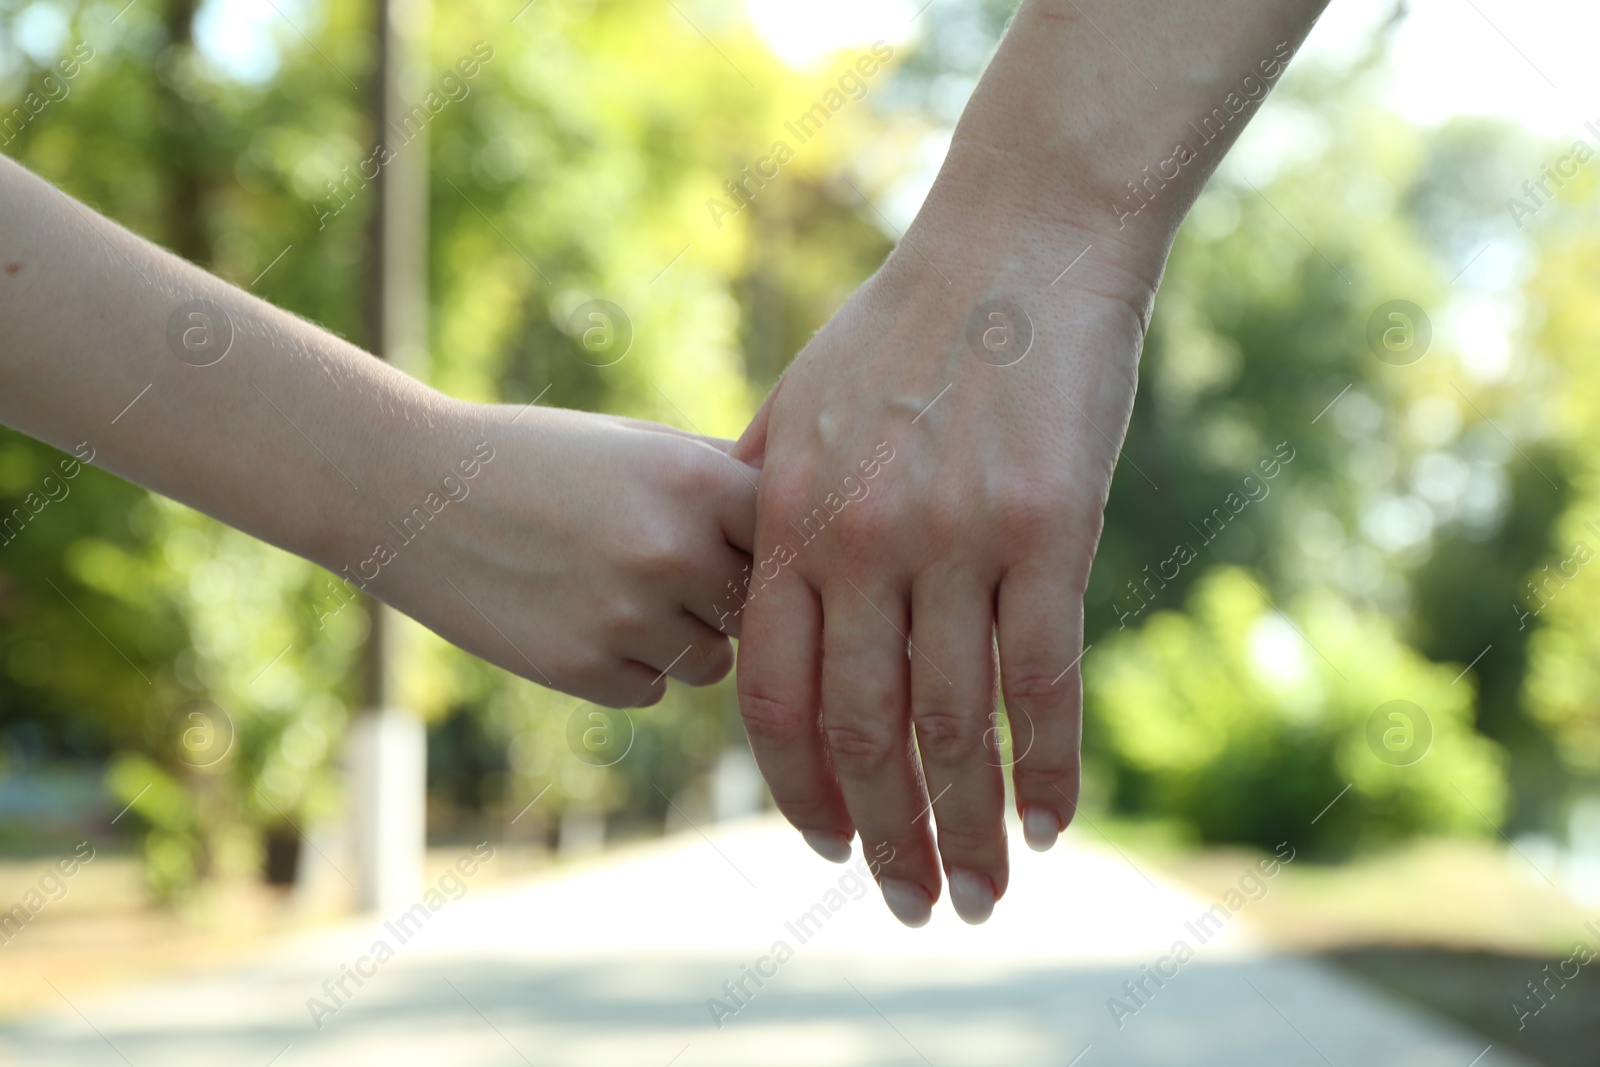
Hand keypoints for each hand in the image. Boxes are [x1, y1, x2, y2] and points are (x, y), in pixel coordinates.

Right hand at [353, 403, 757, 707]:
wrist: (414, 491)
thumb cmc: (541, 460)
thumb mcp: (640, 444)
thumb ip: (724, 480)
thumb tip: (812, 525)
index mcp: (698, 479)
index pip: (791, 541)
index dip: (771, 548)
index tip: (747, 546)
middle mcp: (675, 550)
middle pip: (760, 610)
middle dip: (728, 599)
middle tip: (675, 568)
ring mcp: (630, 617)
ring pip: (712, 662)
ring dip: (682, 639)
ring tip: (618, 590)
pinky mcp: (585, 672)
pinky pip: (652, 692)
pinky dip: (628, 669)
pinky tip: (578, 618)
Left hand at [731, 198, 1163, 924]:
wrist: (1017, 240)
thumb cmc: (903, 324)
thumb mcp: (796, 400)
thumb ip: (754, 494)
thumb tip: (722, 574)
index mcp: (791, 521)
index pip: (776, 698)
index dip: (798, 791)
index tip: (829, 848)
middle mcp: (864, 544)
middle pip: (863, 735)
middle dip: (887, 839)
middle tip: (912, 907)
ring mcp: (957, 541)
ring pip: (954, 726)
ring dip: (970, 829)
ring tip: (981, 896)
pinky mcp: (1052, 531)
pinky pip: (1044, 680)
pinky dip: (1047, 766)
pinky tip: (1050, 822)